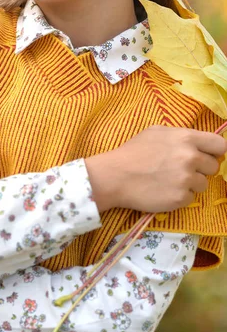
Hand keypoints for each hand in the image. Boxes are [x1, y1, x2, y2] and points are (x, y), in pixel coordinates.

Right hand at [85, 125, 226, 212]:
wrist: (115, 176)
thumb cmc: (133, 151)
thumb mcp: (156, 132)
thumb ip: (180, 135)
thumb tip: (198, 143)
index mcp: (186, 138)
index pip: (220, 145)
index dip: (214, 151)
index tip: (206, 155)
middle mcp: (190, 158)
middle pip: (213, 166)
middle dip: (200, 168)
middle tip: (181, 169)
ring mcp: (187, 180)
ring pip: (203, 184)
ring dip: (190, 184)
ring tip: (169, 180)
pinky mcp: (181, 199)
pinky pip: (191, 198)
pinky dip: (180, 196)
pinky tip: (164, 190)